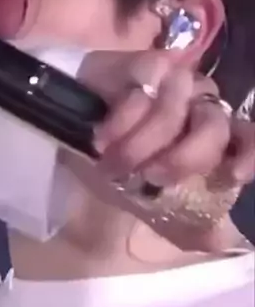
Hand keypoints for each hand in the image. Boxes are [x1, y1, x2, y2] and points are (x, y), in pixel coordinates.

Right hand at [64, 50, 254, 253]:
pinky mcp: (145, 64)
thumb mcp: (149, 200)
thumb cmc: (119, 161)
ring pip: (173, 110)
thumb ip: (183, 220)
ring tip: (112, 163)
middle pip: (213, 126)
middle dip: (183, 158)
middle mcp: (200, 105)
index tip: (235, 175)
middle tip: (151, 177)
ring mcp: (175, 81)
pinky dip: (121, 121)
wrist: (70, 127)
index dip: (249, 152)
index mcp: (211, 136)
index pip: (247, 137)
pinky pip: (142, 92)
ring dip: (140, 144)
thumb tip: (218, 242)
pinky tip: (102, 138)